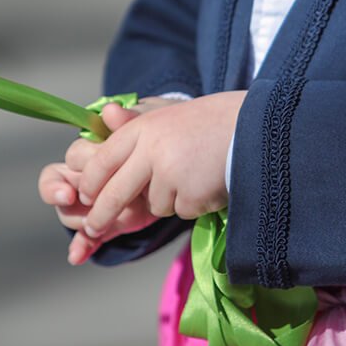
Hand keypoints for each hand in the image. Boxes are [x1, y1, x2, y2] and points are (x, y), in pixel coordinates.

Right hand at [38, 99, 173, 264]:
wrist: (183, 156)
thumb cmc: (159, 132)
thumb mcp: (149, 123)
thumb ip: (129, 120)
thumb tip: (110, 110)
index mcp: (93, 148)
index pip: (70, 161)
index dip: (64, 177)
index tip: (72, 191)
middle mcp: (88, 174)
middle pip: (61, 188)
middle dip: (68, 200)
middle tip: (82, 206)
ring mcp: (96, 200)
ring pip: (72, 213)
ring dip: (79, 222)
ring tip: (94, 228)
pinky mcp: (109, 219)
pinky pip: (89, 235)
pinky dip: (83, 245)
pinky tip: (78, 256)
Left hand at [73, 91, 245, 242]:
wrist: (259, 126)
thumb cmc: (214, 121)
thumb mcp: (172, 117)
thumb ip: (137, 127)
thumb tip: (104, 118)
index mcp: (145, 128)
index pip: (104, 159)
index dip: (92, 182)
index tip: (86, 196)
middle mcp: (152, 150)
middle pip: (115, 192)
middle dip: (101, 214)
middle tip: (92, 228)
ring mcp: (171, 174)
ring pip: (154, 204)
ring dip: (169, 197)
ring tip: (196, 171)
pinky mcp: (190, 196)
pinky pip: (181, 210)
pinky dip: (193, 202)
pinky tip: (209, 180)